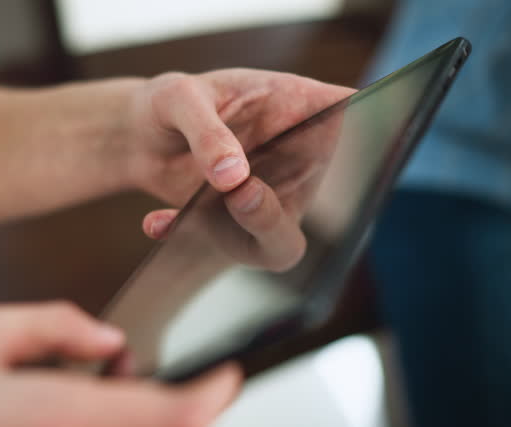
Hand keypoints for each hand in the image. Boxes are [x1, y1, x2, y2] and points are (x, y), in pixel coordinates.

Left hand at [125, 69, 353, 270]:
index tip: (358, 152)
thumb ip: (208, 131)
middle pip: (333, 198)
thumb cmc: (170, 103)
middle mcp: (296, 158)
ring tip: (193, 213)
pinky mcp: (237, 226)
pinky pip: (228, 245)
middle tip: (245, 193)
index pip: (353, 116)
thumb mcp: (179, 98)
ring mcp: (271, 197)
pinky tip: (155, 221)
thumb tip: (234, 177)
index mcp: (299, 106)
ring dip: (250, 231)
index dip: (371, 136)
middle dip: (292, 206)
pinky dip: (187, 235)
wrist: (139, 135)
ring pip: (283, 239)